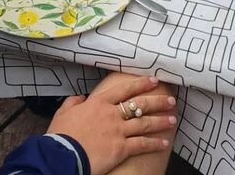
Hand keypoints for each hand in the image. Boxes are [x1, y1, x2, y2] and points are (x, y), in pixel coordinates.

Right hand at [48, 75, 176, 174]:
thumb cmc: (61, 135)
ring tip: (173, 120)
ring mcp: (118, 130)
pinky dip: (154, 144)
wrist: (62, 154)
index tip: (154, 80)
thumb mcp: (64, 112)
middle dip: (157, 101)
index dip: (141, 84)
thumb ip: (74, 102)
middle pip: (140, 104)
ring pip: (145, 123)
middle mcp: (112, 113)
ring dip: (161, 121)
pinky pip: (142, 145)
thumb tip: (80, 98)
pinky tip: (164, 143)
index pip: (125, 89)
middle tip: (170, 100)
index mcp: (99, 102)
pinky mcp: (121, 148)